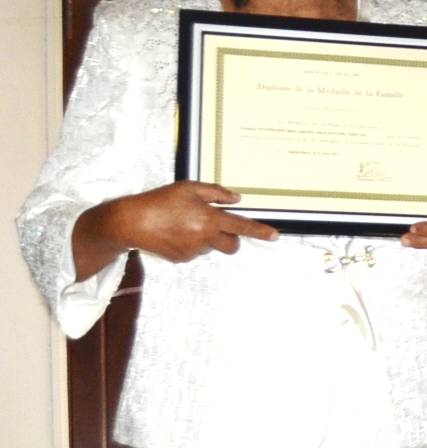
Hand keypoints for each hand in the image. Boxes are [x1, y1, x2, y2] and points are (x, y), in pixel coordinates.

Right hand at [72, 181, 279, 278]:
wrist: (130, 221)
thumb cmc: (160, 201)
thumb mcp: (188, 188)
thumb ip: (216, 193)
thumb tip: (236, 199)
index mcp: (209, 219)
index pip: (241, 227)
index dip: (260, 231)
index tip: (275, 236)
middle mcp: (204, 237)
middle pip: (231, 245)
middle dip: (231, 239)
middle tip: (216, 226)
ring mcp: (193, 250)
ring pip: (211, 248)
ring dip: (206, 239)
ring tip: (183, 224)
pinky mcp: (181, 259)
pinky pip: (194, 252)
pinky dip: (190, 244)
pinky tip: (174, 233)